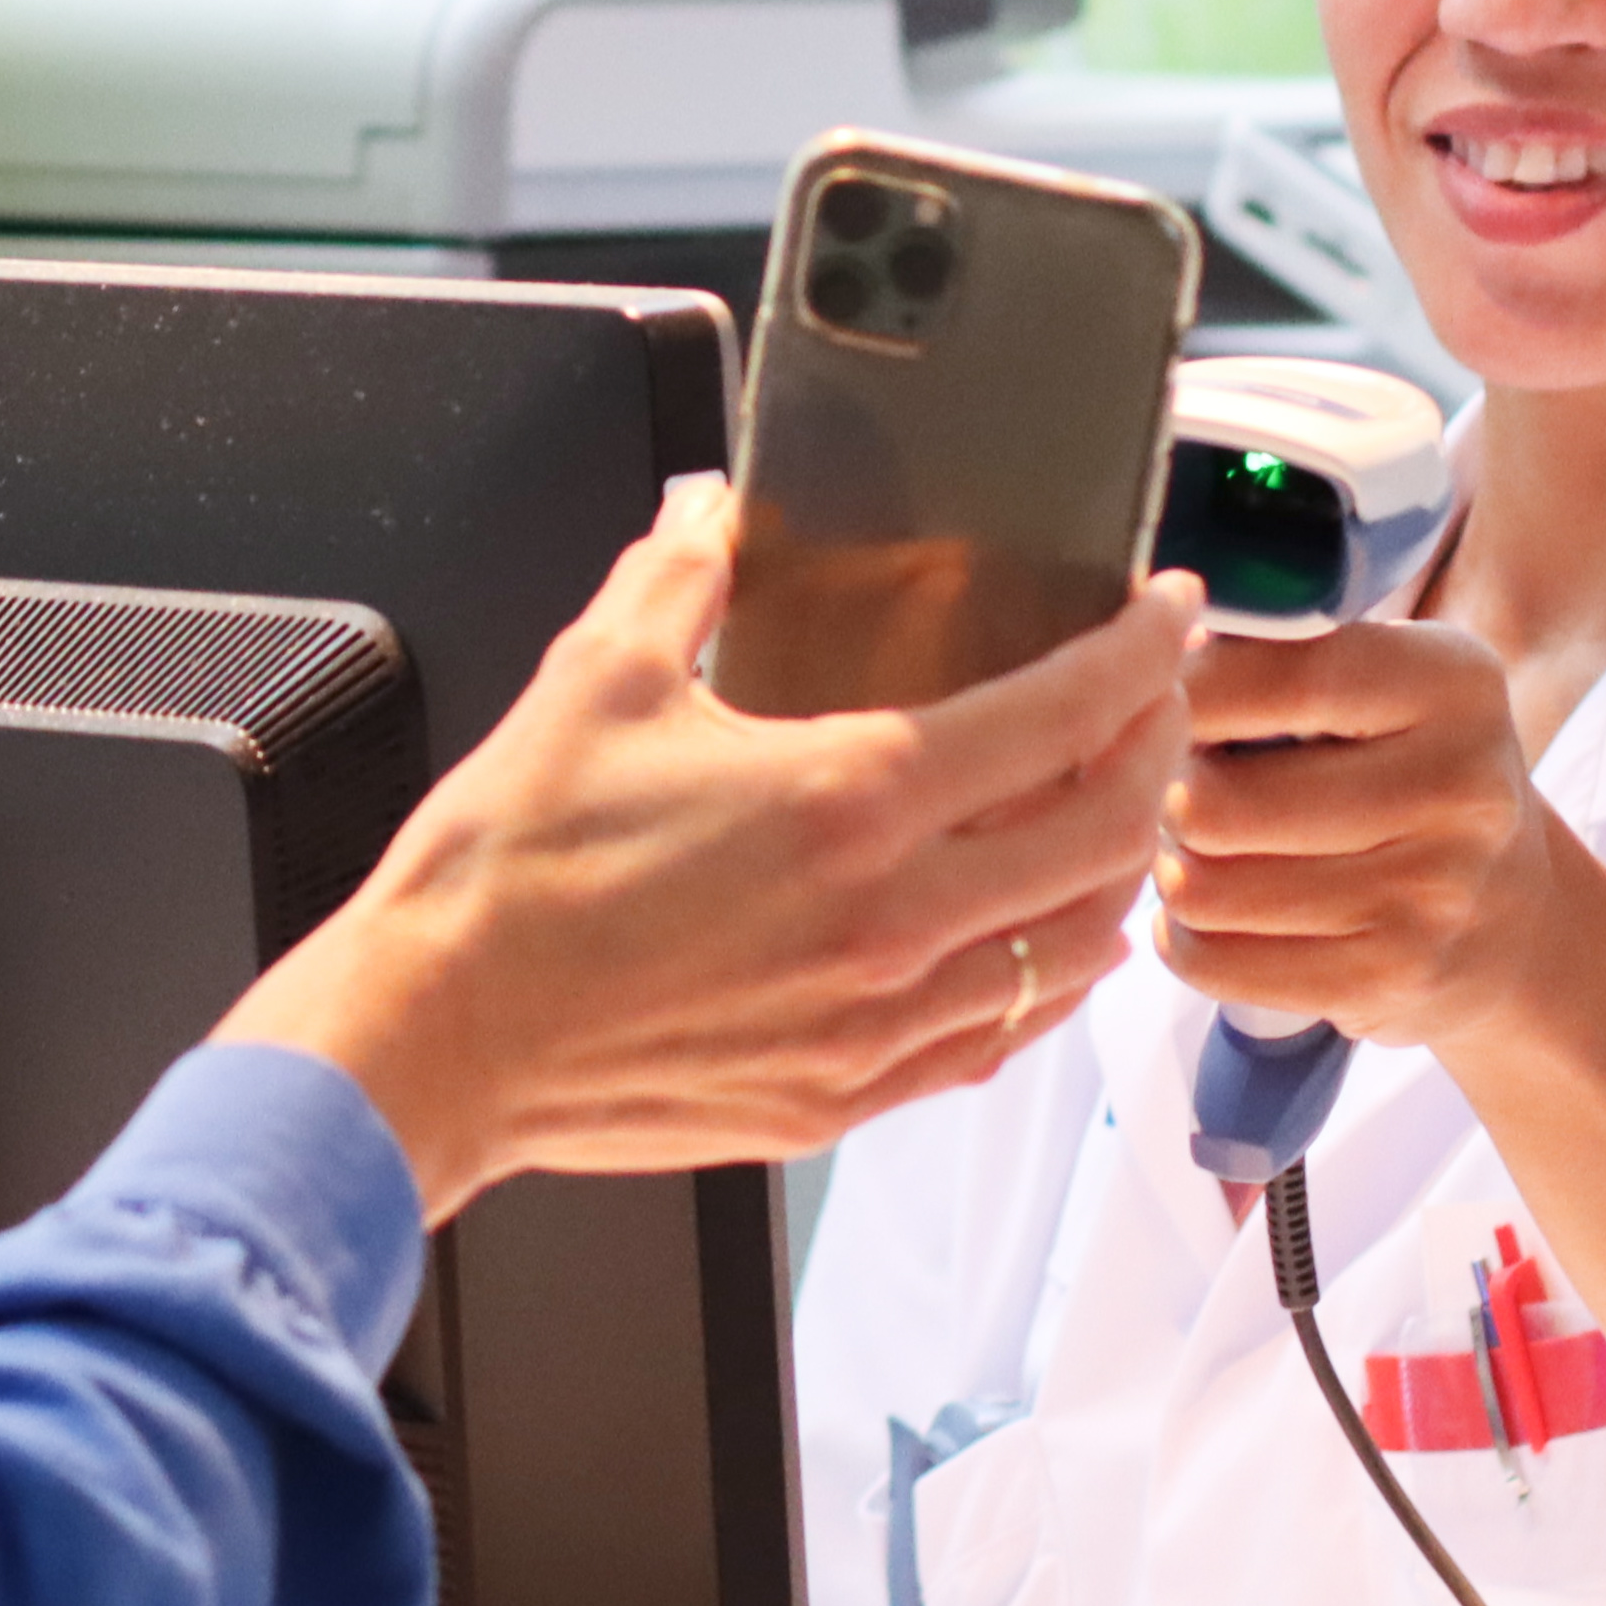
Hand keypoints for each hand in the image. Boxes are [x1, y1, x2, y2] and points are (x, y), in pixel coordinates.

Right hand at [224, 504, 1193, 1217]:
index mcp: (848, 798)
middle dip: (1156, 751)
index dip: (1143, 653)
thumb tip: (712, 511)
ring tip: (1110, 815)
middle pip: (1107, 831)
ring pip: (1074, 948)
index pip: (1063, 713)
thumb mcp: (594, 679)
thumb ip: (678, 574)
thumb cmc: (506, 876)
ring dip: (1116, 870)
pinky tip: (1036, 946)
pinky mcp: (847, 1094)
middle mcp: (892, 918)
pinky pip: (998, 1039)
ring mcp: (880, 1021)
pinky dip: (1045, 980)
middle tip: (1153, 702)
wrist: (439, 1037)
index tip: (1166, 613)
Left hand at [1147, 616, 1573, 1050]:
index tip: (1155, 696)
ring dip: (1169, 869)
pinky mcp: (1390, 980)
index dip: (1185, 689)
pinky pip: (1215, 961)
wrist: (1513, 914)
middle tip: (1172, 788)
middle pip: (1215, 800)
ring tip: (1191, 848)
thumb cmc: (1405, 769)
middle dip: (1164, 795)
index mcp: (1453, 683)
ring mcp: (1430, 896)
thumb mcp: (1384, 680)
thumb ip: (1281, 650)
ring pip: (1203, 888)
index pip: (1281, 676)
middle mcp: (1459, 788)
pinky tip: (1204, 913)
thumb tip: (1148, 641)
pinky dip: (1181, 938)